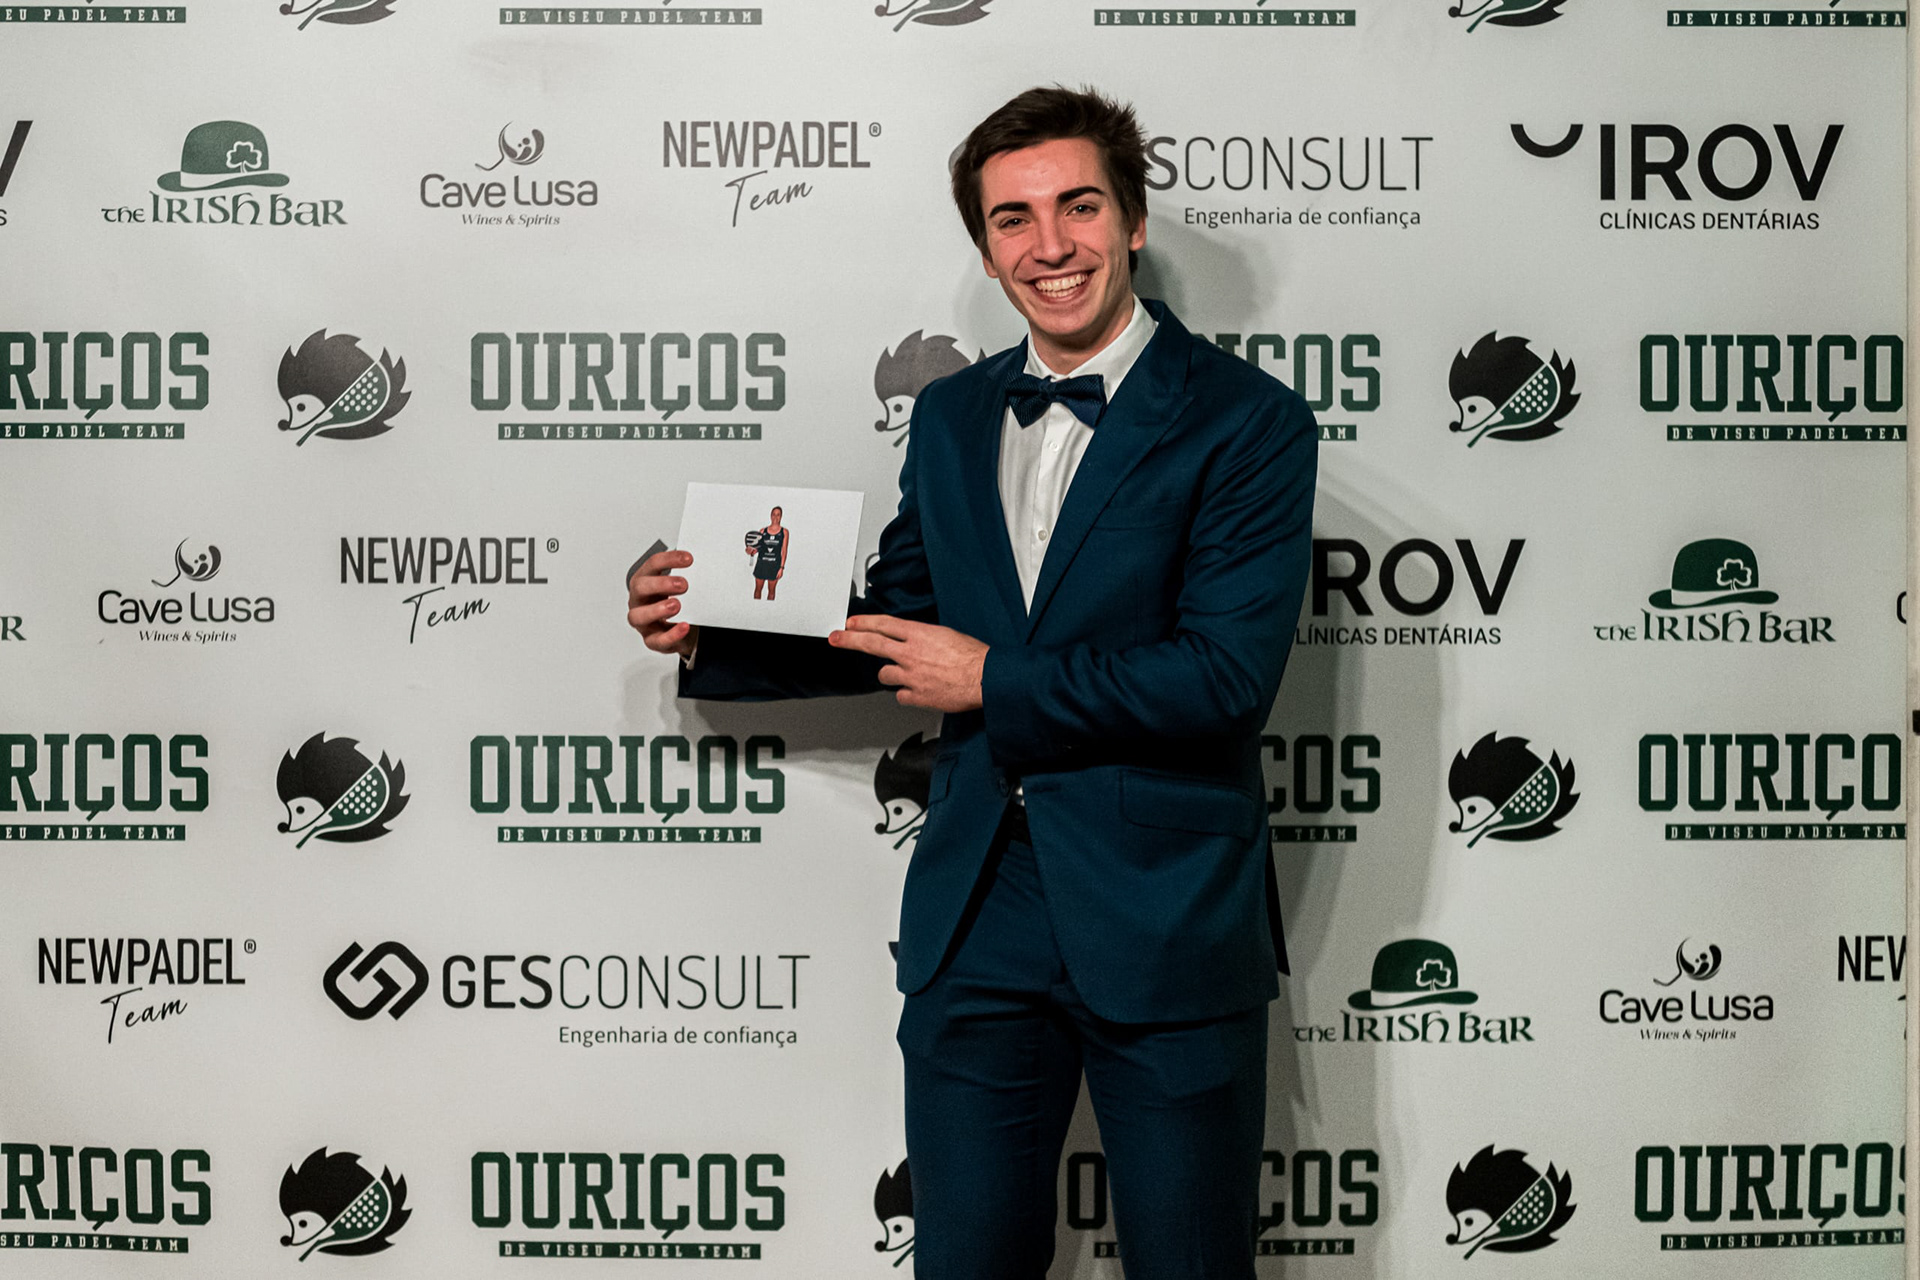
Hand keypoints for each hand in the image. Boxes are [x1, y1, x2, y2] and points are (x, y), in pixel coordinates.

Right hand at [627, 549, 697, 657]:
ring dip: (657, 609)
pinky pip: (658, 640)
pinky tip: (684, 627)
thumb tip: (707, 565)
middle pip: (640, 587)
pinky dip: (671, 634)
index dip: (669, 560)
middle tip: (683, 584)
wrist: (679, 630)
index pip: (652, 565)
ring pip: (638, 615)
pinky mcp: (652, 640)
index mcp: (645, 580)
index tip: (688, 559)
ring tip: (676, 605)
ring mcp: (643, 621)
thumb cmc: (673, 602)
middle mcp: (639, 600)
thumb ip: (687, 576)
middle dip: (661, 584)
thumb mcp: (677, 586)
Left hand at [830, 615, 985, 711]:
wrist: (985, 678)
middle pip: (872, 644)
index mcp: (920, 634)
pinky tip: (919, 691)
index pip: (883, 625)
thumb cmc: (973, 657)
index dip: (864, 623)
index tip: (850, 624)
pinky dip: (908, 694)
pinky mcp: (917, 696)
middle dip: (850, 640)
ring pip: (884, 675)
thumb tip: (913, 641)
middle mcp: (911, 653)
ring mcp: (911, 676)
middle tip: (836, 638)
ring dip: (890, 674)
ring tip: (904, 674)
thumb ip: (924, 639)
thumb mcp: (947, 636)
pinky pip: (901, 696)